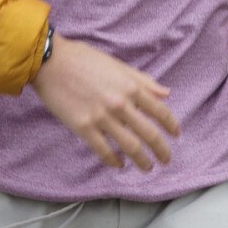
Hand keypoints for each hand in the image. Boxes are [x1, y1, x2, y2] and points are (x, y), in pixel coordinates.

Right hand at [34, 38, 181, 171]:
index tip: (176, 136)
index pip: (161, 111)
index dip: (172, 126)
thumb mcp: (118, 65)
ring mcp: (101, 117)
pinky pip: (104, 151)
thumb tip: (166, 93)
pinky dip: (114, 161)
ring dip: (142, 161)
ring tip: (147, 168)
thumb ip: (143, 81)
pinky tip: (119, 165)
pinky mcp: (83, 127)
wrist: (50, 61)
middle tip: (166, 160)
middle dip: (162, 151)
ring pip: (130, 147)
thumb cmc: (83, 59)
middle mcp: (120, 104)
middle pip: (149, 134)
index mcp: (131, 87)